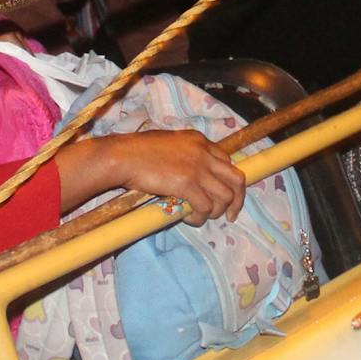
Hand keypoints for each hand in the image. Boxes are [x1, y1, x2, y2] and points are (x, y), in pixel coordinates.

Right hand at [61, 131, 245, 222]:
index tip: (226, 194)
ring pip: (225, 197)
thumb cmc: (137, 150)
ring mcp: (198, 169)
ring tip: (202, 217)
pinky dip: (200, 217)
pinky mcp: (188, 185)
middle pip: (237, 179)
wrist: (123, 156)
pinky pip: (206, 207)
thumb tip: (188, 173)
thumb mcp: (169, 143)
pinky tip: (189, 218)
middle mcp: (204, 153)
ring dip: (216, 212)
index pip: (228, 162)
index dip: (229, 181)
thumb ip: (185, 154)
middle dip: (237, 200)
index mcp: (200, 141)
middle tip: (231, 215)